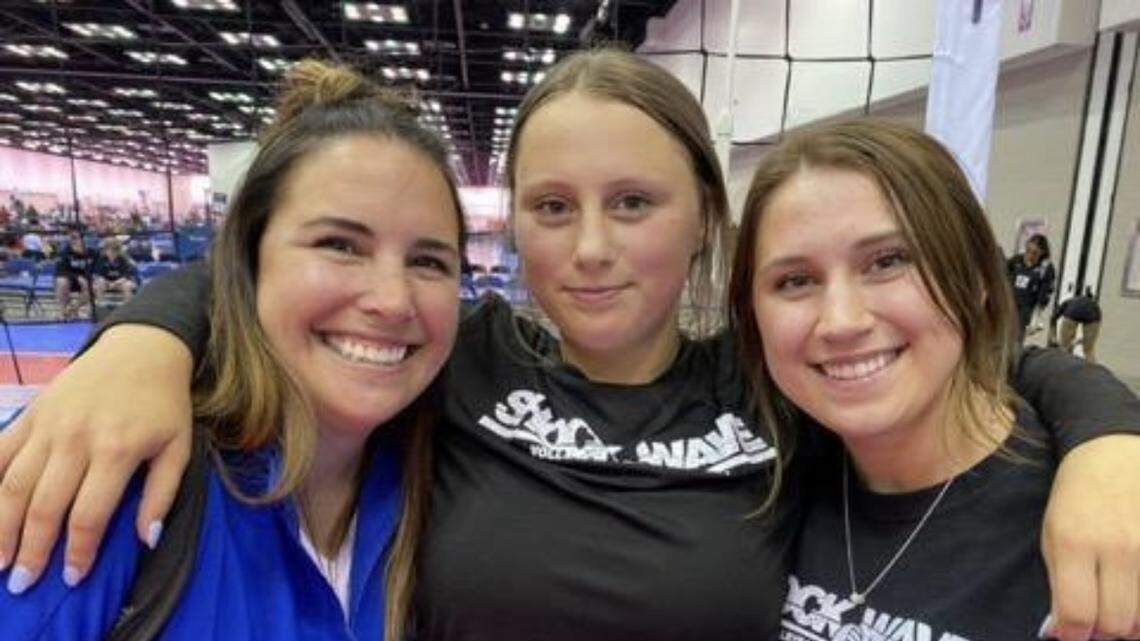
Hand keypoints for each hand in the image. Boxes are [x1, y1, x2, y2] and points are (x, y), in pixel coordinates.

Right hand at [0, 324, 193, 591]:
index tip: (72, 579)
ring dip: (1, 526)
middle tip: (24, 583)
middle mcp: (75, 439)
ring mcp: (48, 425)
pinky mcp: (31, 414)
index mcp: (116, 450)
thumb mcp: (178, 447)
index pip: (89, 514)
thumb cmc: (163, 404)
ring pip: (13, 484)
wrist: (142, 349)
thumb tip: (147, 540)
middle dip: (32, 550)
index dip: (79, 551)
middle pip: (44, 505)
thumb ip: (162, 494)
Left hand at [1043, 434, 1139, 639]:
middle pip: (1117, 623)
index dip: (1074, 635)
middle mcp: (1117, 547)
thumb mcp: (1052, 536)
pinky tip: (1133, 591)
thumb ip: (1060, 585)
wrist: (1113, 455)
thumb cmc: (1076, 499)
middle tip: (1095, 622)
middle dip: (1103, 631)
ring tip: (1115, 602)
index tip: (1073, 635)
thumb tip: (1064, 632)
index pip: (1078, 614)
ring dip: (1129, 622)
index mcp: (1074, 543)